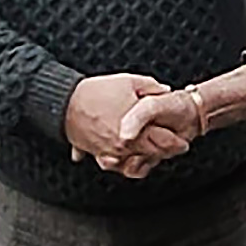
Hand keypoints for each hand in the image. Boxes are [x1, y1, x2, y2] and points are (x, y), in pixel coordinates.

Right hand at [64, 74, 189, 172]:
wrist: (63, 103)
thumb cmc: (95, 92)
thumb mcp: (129, 82)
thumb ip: (151, 87)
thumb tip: (165, 91)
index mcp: (136, 129)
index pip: (164, 142)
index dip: (176, 142)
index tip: (182, 141)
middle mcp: (124, 145)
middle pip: (151, 155)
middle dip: (164, 152)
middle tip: (172, 148)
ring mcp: (111, 152)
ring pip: (134, 163)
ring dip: (144, 158)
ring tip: (150, 150)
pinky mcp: (97, 154)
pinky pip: (115, 164)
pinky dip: (123, 161)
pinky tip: (128, 154)